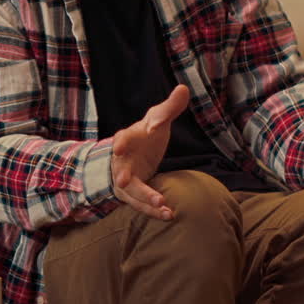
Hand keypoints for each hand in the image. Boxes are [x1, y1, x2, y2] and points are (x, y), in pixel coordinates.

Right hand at [110, 85, 189, 220]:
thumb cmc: (144, 136)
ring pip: (132, 191)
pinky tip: (170, 214)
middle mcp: (122, 161)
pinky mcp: (134, 195)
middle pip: (120, 169)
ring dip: (145, 197)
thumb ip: (169, 108)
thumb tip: (184, 88)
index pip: (122, 138)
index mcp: (127, 139)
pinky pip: (142, 204)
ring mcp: (126, 179)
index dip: (121, 142)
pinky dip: (154, 211)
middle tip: (122, 179)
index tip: (119, 145)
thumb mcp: (156, 120)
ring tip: (162, 204)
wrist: (130, 156)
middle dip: (122, 175)